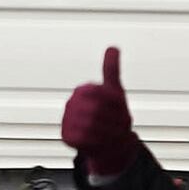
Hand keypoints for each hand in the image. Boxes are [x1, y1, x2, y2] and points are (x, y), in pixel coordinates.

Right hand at [61, 47, 143, 179]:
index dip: (114, 102)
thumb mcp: (115, 90)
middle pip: (96, 110)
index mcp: (82, 90)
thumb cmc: (112, 113)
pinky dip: (97, 141)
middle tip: (122, 124)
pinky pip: (83, 138)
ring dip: (107, 130)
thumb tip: (113, 48)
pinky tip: (104, 141)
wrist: (108, 141)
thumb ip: (112, 70)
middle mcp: (71, 103)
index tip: (121, 108)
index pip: (99, 94)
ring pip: (90, 125)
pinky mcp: (66, 136)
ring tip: (116, 133)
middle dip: (113, 118)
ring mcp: (67, 119)